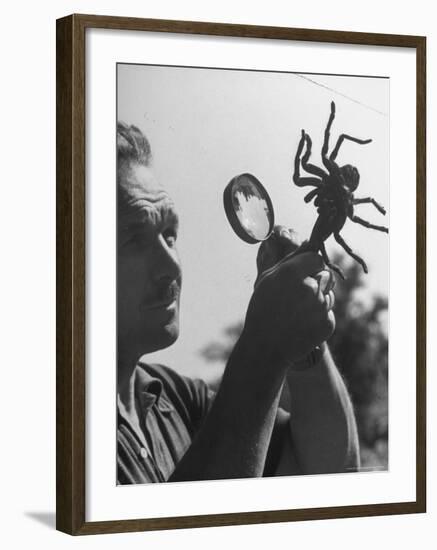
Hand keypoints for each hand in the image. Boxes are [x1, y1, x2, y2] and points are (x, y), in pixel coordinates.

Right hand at [243, 232, 335, 364]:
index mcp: (292, 272)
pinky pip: (328, 312)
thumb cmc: (262, 309)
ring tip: (297, 312)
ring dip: (318, 299)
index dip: (310, 265)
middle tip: (299, 295)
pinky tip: (302, 324)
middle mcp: (310, 287)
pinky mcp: (327, 323)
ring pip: (328, 294)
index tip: (302, 273)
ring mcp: (321, 307)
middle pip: (325, 274)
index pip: (316, 258)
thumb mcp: (267, 279)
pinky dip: (318, 317)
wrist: (265, 347)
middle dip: (316, 281)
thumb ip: (289, 260)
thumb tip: (307, 245)